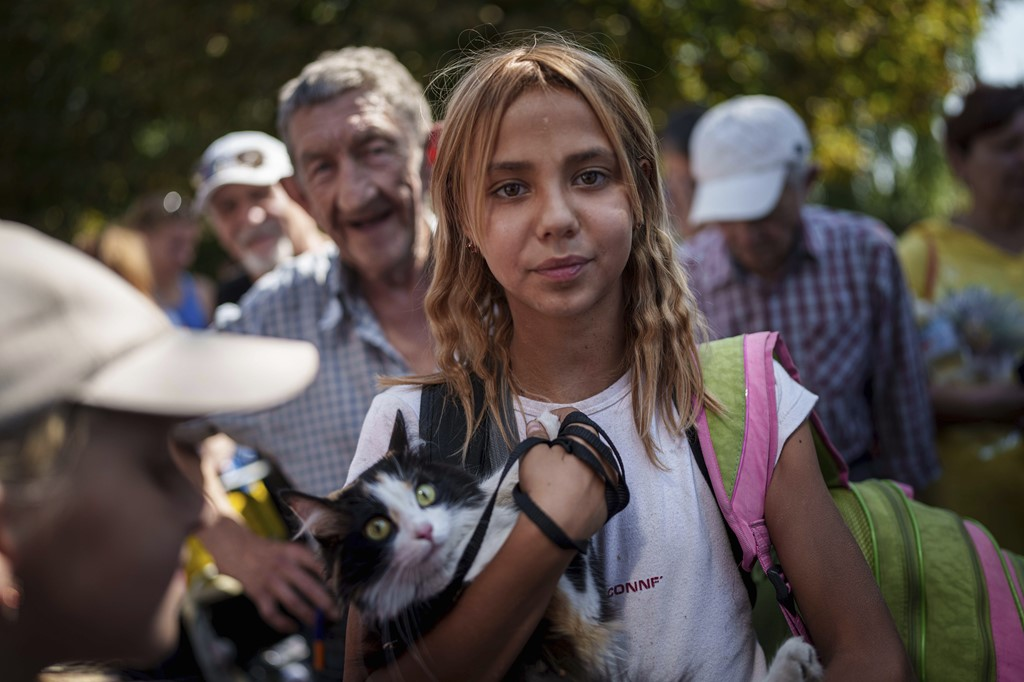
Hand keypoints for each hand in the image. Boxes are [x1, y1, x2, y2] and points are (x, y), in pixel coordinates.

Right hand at [199, 521, 338, 631]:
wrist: (234, 545)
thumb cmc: (266, 549)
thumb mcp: (286, 547)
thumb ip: (303, 560)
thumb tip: (326, 579)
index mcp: (293, 552)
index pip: (318, 565)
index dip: (332, 579)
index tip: (343, 590)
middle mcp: (283, 566)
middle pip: (310, 587)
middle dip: (325, 603)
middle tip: (335, 614)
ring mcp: (270, 580)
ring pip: (293, 602)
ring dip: (308, 616)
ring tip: (318, 624)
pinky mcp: (257, 593)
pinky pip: (272, 613)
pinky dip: (283, 624)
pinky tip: (292, 627)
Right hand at [517, 407, 612, 541]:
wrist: (553, 530)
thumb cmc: (543, 487)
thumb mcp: (533, 454)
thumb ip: (538, 435)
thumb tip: (538, 424)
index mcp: (589, 446)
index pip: (578, 421)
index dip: (561, 417)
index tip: (548, 423)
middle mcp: (604, 463)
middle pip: (589, 444)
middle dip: (571, 443)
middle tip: (552, 449)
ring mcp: (608, 487)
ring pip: (596, 467)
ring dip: (581, 464)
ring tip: (562, 473)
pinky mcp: (607, 507)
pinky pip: (598, 488)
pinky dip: (585, 486)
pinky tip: (570, 492)